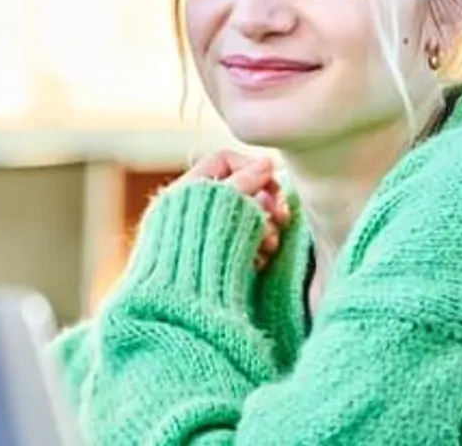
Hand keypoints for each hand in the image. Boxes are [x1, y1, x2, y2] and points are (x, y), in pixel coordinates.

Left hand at [178, 150, 290, 270]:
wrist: (179, 301)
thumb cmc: (196, 248)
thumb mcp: (222, 205)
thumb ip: (246, 181)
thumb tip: (267, 163)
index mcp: (187, 190)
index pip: (224, 161)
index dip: (252, 167)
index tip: (274, 184)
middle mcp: (194, 209)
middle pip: (240, 189)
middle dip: (266, 202)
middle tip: (282, 217)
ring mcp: (206, 234)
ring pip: (246, 218)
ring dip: (266, 227)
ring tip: (271, 245)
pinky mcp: (217, 257)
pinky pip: (244, 242)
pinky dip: (256, 247)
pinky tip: (262, 260)